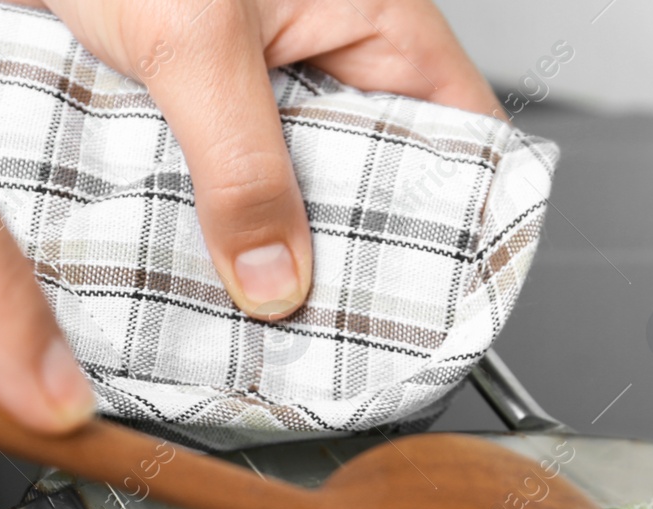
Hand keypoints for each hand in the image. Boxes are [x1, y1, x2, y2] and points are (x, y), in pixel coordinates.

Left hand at [24, 0, 501, 319]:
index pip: (461, 136)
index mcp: (375, 18)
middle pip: (373, 179)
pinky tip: (192, 267)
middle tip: (335, 333)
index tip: (437, 301)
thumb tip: (277, 278)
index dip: (463, 220)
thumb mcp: (195, 44)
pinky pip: (215, 177)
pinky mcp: (189, 94)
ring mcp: (256, 79)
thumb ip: (241, 167)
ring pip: (287, 187)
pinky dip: (204, 220)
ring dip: (268, 243)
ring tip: (260, 316)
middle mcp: (324, 51)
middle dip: (351, 255)